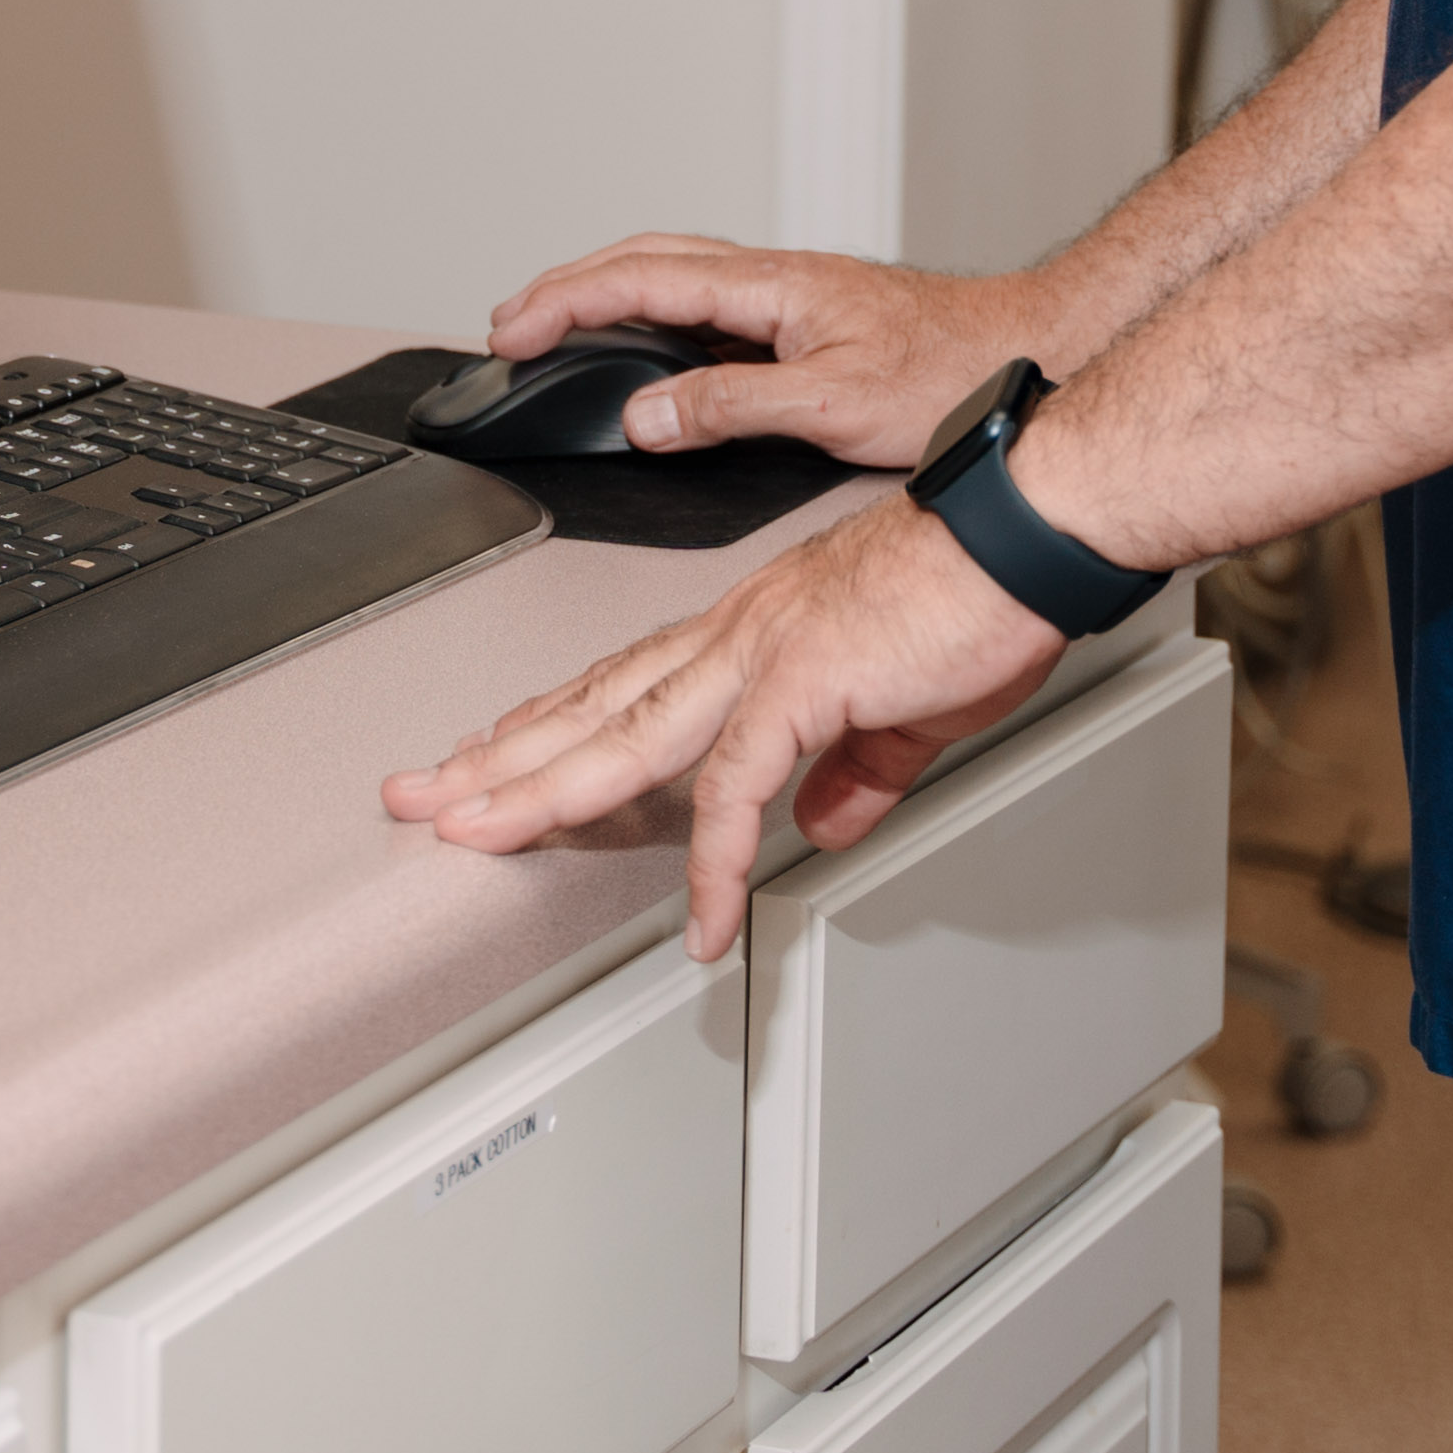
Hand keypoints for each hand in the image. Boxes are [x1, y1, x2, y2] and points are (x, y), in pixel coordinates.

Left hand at [380, 497, 1064, 952]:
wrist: (1029, 533)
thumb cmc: (980, 594)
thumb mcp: (910, 708)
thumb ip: (859, 768)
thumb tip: (819, 822)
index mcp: (752, 628)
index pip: (623, 682)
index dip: (549, 723)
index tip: (491, 753)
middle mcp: (737, 634)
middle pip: (591, 707)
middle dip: (498, 756)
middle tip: (422, 793)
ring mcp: (761, 655)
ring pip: (623, 738)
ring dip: (541, 792)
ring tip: (476, 835)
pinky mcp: (804, 684)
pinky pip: (737, 791)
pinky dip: (713, 863)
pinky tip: (701, 919)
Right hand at [488, 231, 1050, 464]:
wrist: (1029, 349)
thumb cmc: (952, 372)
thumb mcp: (832, 404)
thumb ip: (731, 407)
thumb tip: (644, 416)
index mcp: (769, 285)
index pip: (639, 279)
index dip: (565, 302)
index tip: (514, 332)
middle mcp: (773, 279)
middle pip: (643, 262)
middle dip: (567, 288)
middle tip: (512, 328)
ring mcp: (788, 297)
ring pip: (672, 276)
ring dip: (606, 294)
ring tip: (557, 329)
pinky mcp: (805, 321)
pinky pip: (705, 305)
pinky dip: (653, 316)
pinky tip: (649, 348)